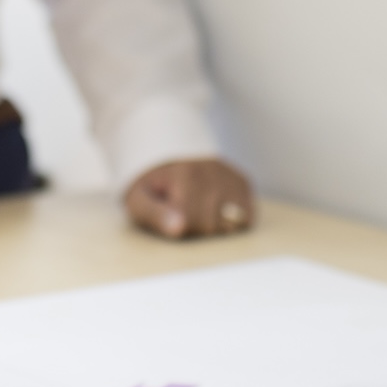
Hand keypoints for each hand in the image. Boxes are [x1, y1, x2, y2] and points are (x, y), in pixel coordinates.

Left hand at [125, 158, 254, 238]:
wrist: (165, 158)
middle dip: (196, 227)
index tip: (170, 216)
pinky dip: (234, 220)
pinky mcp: (243, 182)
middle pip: (212, 224)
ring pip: (233, 222)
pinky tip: (216, 210)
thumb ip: (154, 215)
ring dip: (217, 225)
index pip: (189, 223)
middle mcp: (212, 171)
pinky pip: (247, 215)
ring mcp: (230, 175)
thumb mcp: (139, 201)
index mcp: (184, 175)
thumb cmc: (152, 189)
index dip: (178, 228)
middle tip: (182, 212)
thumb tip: (178, 228)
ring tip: (199, 212)